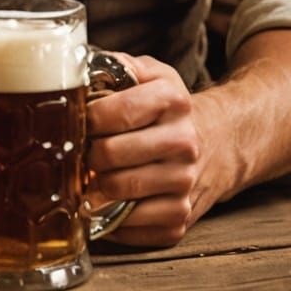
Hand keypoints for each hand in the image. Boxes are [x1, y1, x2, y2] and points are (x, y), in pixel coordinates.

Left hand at [85, 53, 208, 247]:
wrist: (213, 145)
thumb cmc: (166, 110)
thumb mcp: (152, 75)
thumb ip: (119, 65)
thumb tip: (84, 71)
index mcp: (173, 100)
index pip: (121, 110)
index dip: (90, 118)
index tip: (78, 120)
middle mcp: (184, 142)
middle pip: (112, 153)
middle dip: (87, 153)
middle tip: (81, 150)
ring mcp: (184, 183)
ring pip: (119, 190)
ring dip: (95, 185)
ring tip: (89, 175)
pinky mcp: (181, 217)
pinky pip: (132, 225)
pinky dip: (110, 217)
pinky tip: (106, 201)